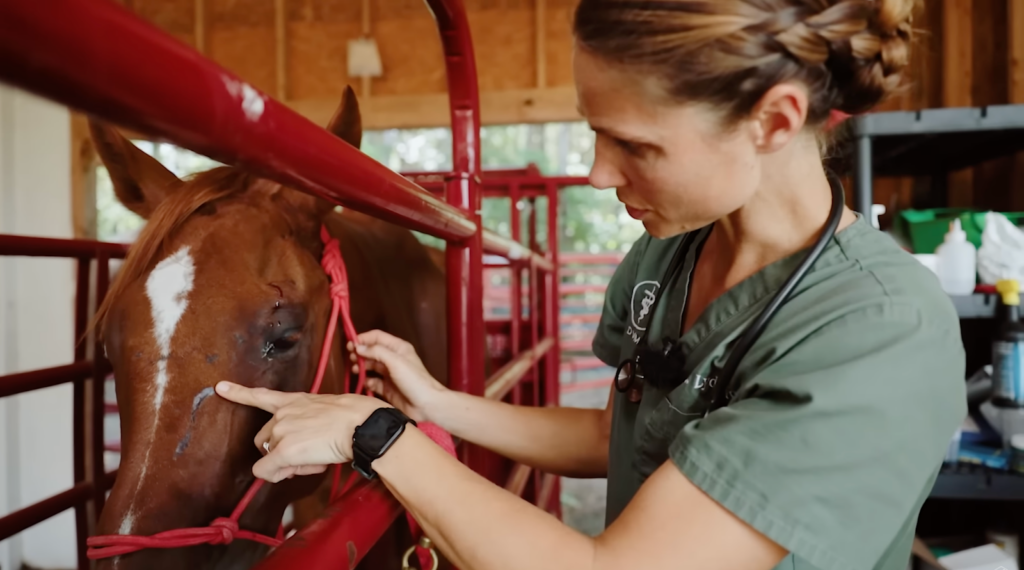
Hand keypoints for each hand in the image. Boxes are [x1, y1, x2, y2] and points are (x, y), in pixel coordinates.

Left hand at [214, 382, 387, 482]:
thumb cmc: (355, 418)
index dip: (238, 393)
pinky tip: (291, 471)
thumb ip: (308, 427)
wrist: (361, 424)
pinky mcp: (285, 450)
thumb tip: (300, 450)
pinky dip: (275, 475)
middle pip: (263, 438)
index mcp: (296, 400)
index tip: (220, 387)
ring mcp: (282, 431)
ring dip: (284, 464)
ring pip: (269, 456)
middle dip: (276, 451)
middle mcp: (283, 413)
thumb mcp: (328, 413)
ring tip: (312, 460)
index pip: (262, 395)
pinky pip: (266, 471)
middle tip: (300, 457)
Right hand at [348, 329, 447, 422]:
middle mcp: (393, 359)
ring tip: (356, 370)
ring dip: (362, 367)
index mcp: (398, 348)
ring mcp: (389, 374)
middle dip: (360, 353)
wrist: (426, 405)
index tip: (351, 345)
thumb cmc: (414, 380)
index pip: (377, 337)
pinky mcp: (387, 389)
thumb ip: (376, 352)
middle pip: (372, 351)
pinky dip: (367, 382)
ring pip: (371, 367)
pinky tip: (366, 383)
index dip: (363, 339)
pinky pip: (373, 382)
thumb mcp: (395, 361)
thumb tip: (358, 347)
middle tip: (351, 358)